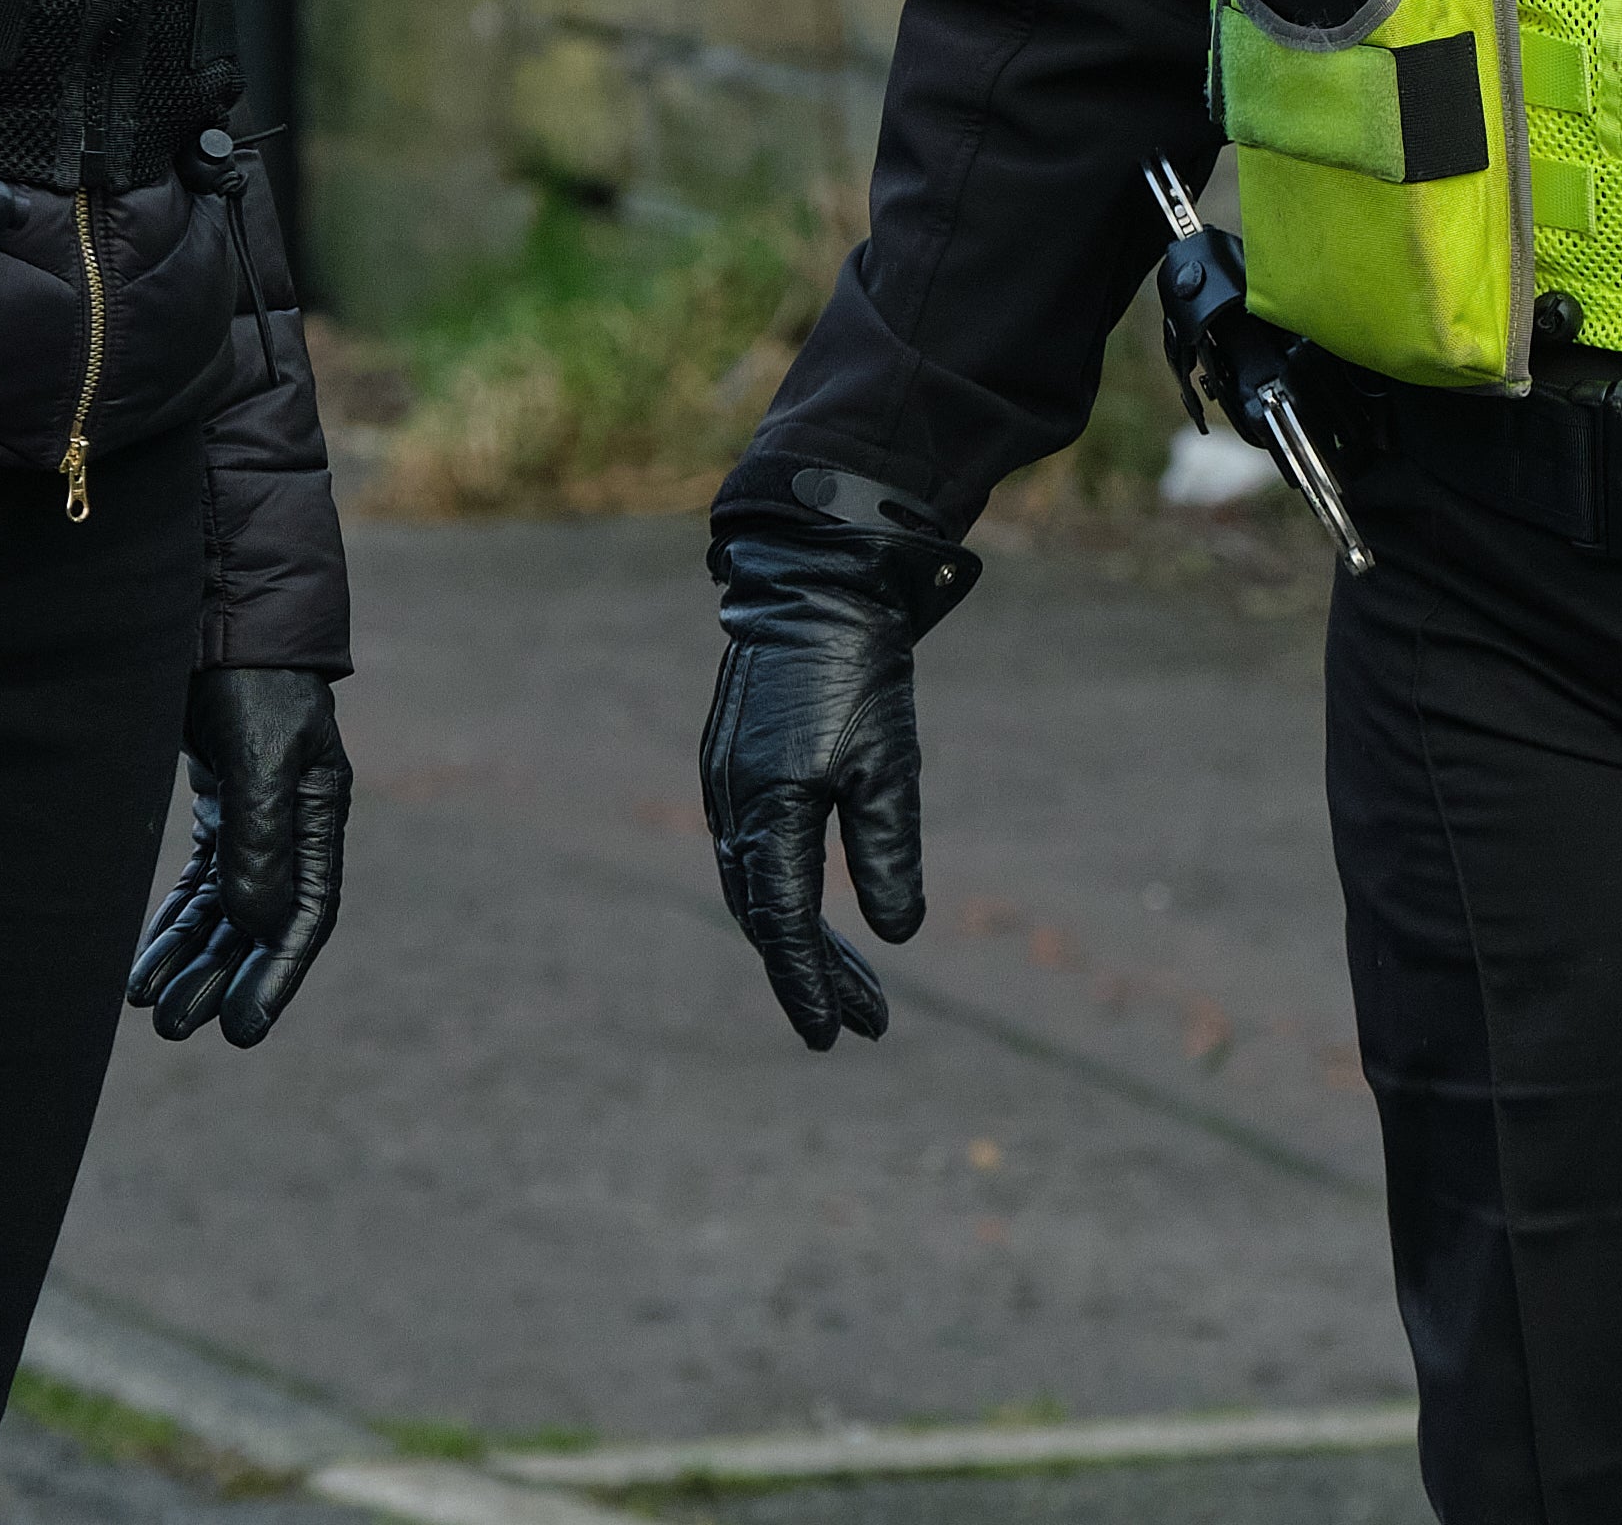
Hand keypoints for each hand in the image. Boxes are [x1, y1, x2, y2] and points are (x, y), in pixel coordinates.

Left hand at [130, 668, 350, 1046]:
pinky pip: (198, 881)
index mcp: (318, 815)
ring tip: (152, 1008)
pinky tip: (148, 959)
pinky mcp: (216, 800)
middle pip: (257, 923)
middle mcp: (291, 822)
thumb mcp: (257, 757)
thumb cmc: (248, 679)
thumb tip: (262, 930)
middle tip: (177, 1028)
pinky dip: (176, 921)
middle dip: (221, 978)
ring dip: (192, 958)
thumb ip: (258, 843)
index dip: (275, 978)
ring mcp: (252, 812)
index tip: (239, 1031)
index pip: (305, 916)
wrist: (212, 610)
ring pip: (223, 908)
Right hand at [700, 475, 980, 1052]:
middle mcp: (733, 806)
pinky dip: (782, 890)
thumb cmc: (858, 670)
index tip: (840, 1037)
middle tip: (869, 1022)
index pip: (786, 927)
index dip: (812, 986)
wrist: (815, 583)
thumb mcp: (889, 765)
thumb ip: (886, 852)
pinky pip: (750, 850)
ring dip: (800, 939)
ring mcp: (725, 784)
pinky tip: (813, 905)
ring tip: (854, 981)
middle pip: (768, 918)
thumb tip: (896, 935)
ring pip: (756, 887)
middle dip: (816, 976)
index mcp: (768, 813)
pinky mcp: (732, 763)